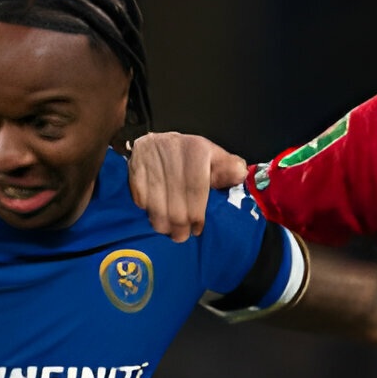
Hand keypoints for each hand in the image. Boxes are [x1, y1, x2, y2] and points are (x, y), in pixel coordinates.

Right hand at [129, 132, 246, 241]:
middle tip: (181, 236)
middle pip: (175, 202)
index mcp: (196, 150)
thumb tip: (242, 174)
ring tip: (168, 231)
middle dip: (179, 225)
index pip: (195, 190)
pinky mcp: (134, 168)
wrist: (156, 142)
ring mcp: (151, 160)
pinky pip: (141, 199)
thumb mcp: (212, 158)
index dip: (196, 214)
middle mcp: (172, 152)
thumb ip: (228, 169)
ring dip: (163, 223)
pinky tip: (155, 216)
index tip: (197, 229)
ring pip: (156, 205)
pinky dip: (148, 212)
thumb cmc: (190, 156)